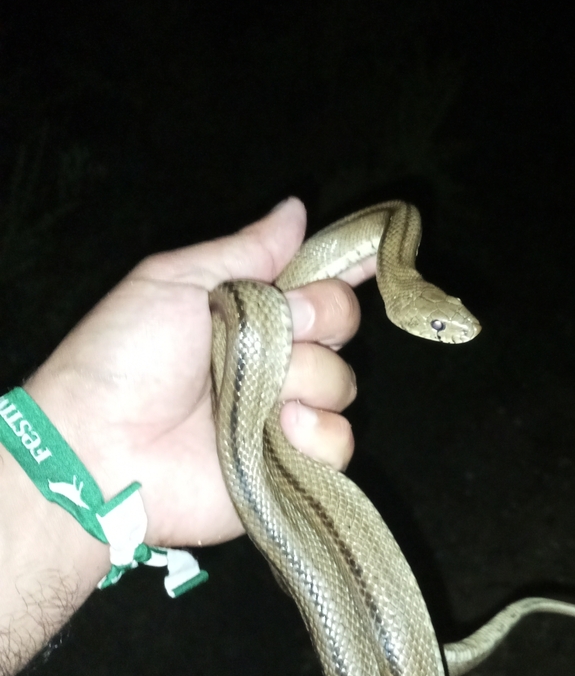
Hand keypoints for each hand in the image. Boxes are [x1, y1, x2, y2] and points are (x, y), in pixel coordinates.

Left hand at [25, 198, 362, 547]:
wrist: (99, 445)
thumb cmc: (125, 357)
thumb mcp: (174, 281)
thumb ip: (244, 249)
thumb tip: (297, 208)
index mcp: (252, 314)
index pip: (317, 284)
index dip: (347, 268)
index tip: (374, 255)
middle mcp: (275, 361)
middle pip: (340, 325)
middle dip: (314, 320)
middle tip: (271, 333)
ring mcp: (284, 416)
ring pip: (341, 383)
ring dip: (303, 380)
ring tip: (251, 397)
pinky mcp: (289, 467)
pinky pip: (339, 443)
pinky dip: (316, 434)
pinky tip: (278, 430)